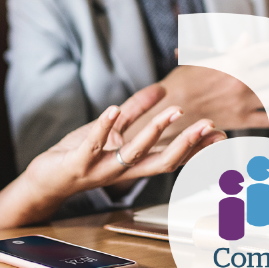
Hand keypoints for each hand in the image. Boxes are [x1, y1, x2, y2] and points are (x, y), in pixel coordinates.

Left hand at [24, 94, 226, 202]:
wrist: (47, 178)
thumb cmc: (81, 154)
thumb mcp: (112, 129)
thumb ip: (135, 110)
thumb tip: (161, 89)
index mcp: (134, 162)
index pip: (172, 156)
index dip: (197, 148)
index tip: (221, 136)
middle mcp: (123, 170)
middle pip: (162, 161)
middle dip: (187, 143)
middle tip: (208, 125)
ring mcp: (102, 169)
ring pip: (133, 153)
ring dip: (153, 131)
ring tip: (172, 111)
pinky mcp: (78, 163)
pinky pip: (93, 145)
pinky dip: (103, 127)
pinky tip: (113, 109)